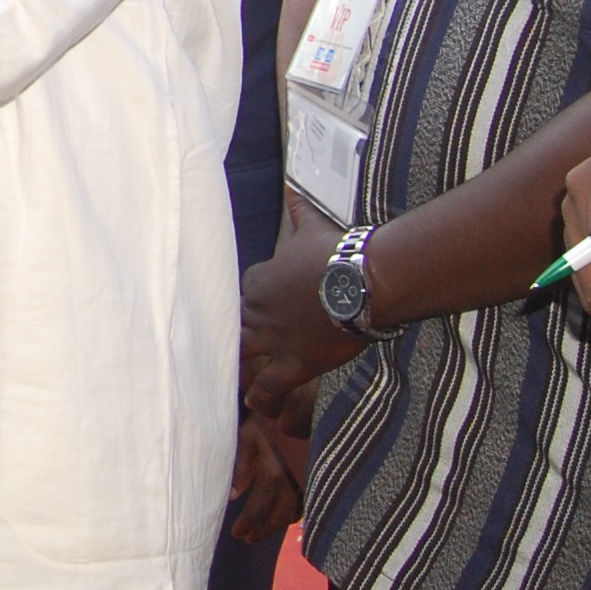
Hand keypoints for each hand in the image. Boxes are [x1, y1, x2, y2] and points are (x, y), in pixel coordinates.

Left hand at [228, 413, 303, 544]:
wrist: (304, 401)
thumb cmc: (269, 416)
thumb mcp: (249, 435)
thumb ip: (241, 467)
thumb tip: (233, 496)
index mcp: (274, 473)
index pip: (259, 510)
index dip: (248, 525)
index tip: (237, 534)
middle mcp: (295, 482)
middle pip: (278, 518)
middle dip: (262, 531)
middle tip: (248, 539)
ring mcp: (310, 481)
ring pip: (295, 514)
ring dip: (277, 526)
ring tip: (261, 532)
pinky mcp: (319, 477)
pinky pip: (308, 503)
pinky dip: (293, 514)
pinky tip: (283, 516)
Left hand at [240, 192, 367, 417]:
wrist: (363, 280)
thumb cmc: (338, 251)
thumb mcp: (311, 228)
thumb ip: (297, 209)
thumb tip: (290, 185)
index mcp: (258, 281)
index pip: (243, 296)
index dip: (248, 305)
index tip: (254, 312)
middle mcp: (257, 311)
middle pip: (235, 327)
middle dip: (233, 337)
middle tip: (228, 350)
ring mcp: (272, 339)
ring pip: (243, 358)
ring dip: (237, 368)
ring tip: (228, 381)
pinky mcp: (293, 363)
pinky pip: (268, 386)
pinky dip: (260, 396)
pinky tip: (253, 404)